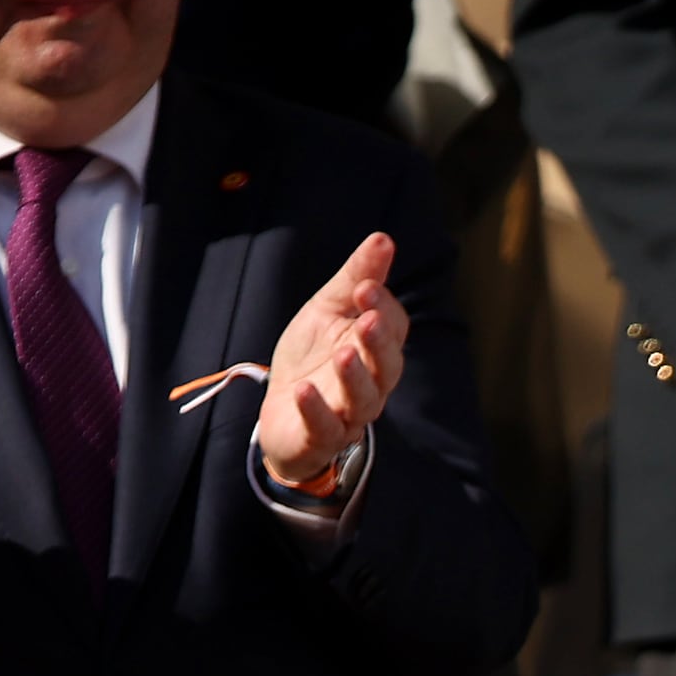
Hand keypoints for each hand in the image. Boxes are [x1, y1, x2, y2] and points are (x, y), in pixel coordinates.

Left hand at [254, 232, 408, 491]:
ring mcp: (348, 413)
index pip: (393, 329)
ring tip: (343, 355)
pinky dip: (316, 410)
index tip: (364, 287)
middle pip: (387, 366)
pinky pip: (325, 427)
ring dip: (355, 377)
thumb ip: (355, 278)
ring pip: (363, 400)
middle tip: (367, 319)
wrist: (282, 411)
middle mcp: (372, 383)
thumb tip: (383, 238)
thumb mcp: (328, 310)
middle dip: (378, 343)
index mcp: (376, 349)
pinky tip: (303, 390)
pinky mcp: (320, 437)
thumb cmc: (312, 356)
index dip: (382, 309)